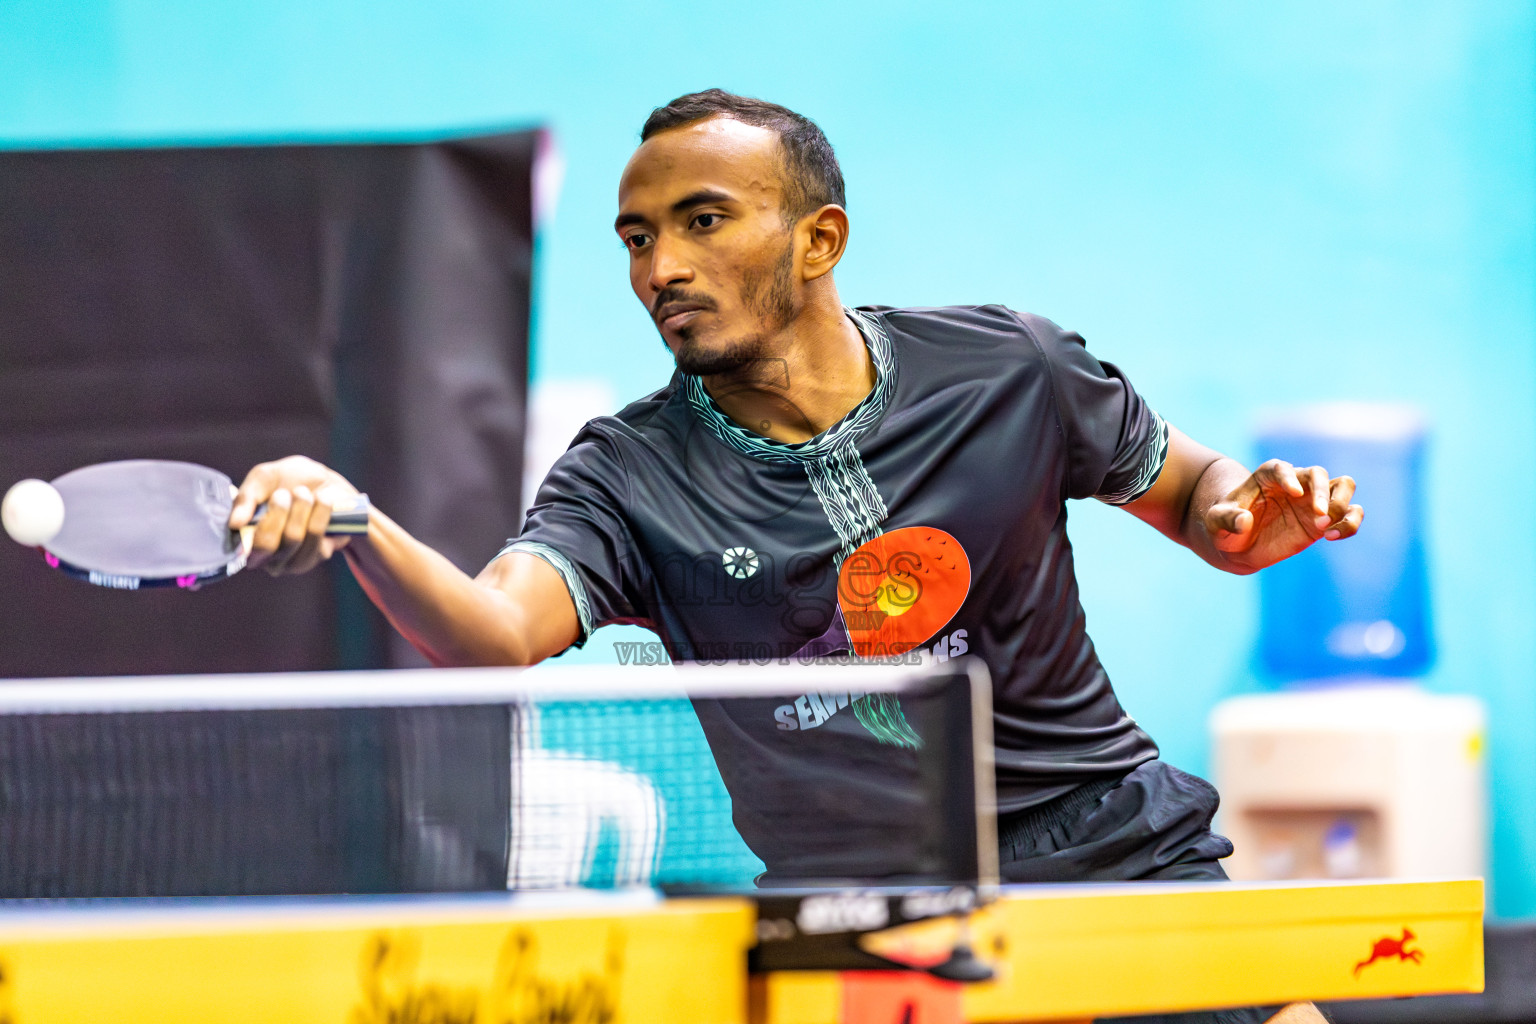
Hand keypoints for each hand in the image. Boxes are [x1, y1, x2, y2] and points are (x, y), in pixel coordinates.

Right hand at [229, 455, 361, 575]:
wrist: (325, 480)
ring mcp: (294, 560)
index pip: (242, 549)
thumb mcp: (262, 479)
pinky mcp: (319, 555)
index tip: (260, 507)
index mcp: (246, 542)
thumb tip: (234, 523)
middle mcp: (268, 558)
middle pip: (266, 545)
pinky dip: (320, 510)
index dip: (249, 531)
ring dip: (300, 507)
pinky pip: (316, 533)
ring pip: (293, 537)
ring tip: (303, 492)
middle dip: (277, 512)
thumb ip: (245, 498)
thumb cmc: (287, 481)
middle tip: (284, 493)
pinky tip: (322, 500)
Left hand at [1206, 459, 1362, 571]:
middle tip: (1317, 515)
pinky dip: (1349, 523)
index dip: (1289, 477)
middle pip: (1318, 473)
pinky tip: (1331, 537)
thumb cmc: (1225, 526)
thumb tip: (1244, 521)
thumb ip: (1227, 519)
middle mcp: (1294, 483)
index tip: (1294, 494)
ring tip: (1325, 528)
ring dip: (1342, 504)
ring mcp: (1312, 499)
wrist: (1239, 544)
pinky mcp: (1324, 519)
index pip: (1281, 468)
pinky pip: (1350, 514)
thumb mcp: (1216, 522)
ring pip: (1343, 486)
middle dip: (1322, 491)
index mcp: (1267, 476)